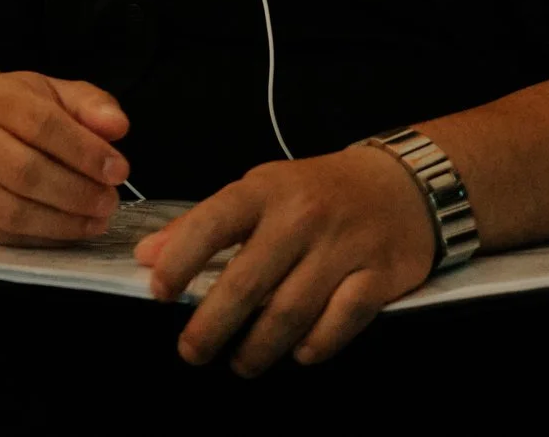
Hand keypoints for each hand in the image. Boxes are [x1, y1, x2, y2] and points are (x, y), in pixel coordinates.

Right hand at [0, 72, 132, 245]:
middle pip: (25, 172)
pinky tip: (74, 228)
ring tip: (99, 218)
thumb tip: (117, 126)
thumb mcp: (57, 94)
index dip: (85, 151)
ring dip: (65, 221)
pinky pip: (7, 235)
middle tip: (110, 200)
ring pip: (14, 211)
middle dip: (77, 192)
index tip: (119, 170)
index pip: (42, 124)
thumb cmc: (21, 113)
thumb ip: (92, 104)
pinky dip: (48, 236)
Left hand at [136, 146, 435, 375]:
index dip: (180, 260)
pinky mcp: (378, 276)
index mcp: (263, 190)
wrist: (400, 186)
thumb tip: (149, 256)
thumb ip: (201, 224)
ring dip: (259, 347)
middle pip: (247, 282)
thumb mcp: (258, 191)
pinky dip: (315, 345)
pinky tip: (298, 353)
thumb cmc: (316, 192)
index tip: (159, 292)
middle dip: (212, 325)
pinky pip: (340, 322)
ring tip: (241, 362)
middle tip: (192, 351)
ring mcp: (342, 247)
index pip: (211, 224)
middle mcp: (301, 217)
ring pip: (290, 311)